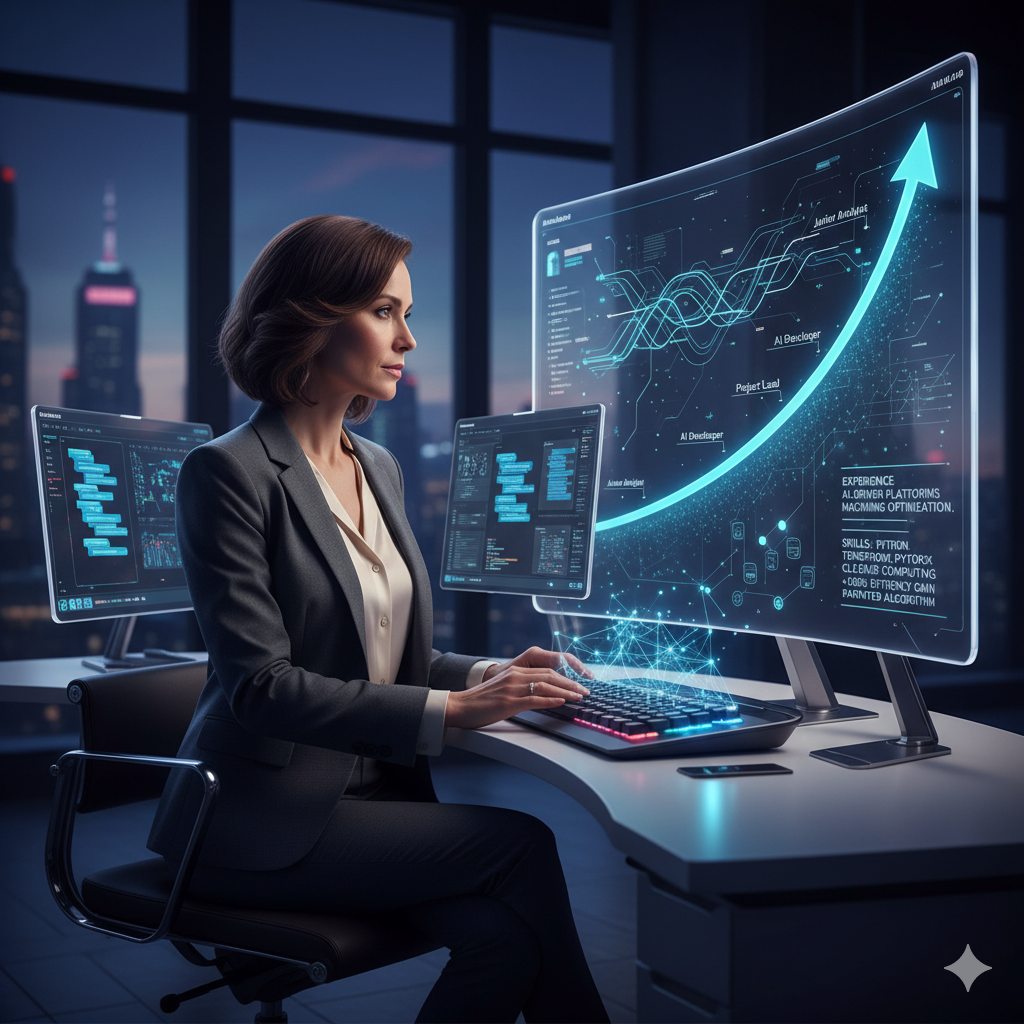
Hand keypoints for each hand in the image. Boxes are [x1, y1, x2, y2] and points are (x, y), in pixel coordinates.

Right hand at [444, 647, 593, 730]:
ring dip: (567, 691)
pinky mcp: (509, 701)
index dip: (565, 675)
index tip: (578, 682)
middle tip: (586, 690)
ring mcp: (513, 688)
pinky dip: (551, 699)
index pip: (546, 670)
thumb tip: (543, 696)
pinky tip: (562, 701)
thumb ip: (521, 689)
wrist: (459, 707)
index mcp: (515, 671)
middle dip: (571, 682)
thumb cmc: (480, 702)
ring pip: (546, 685)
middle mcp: (515, 675)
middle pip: (551, 675)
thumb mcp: (503, 690)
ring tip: (580, 696)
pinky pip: (535, 699)